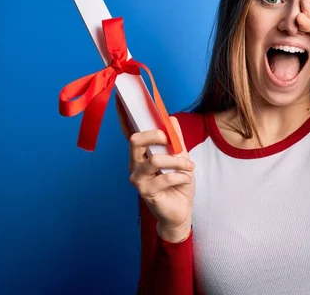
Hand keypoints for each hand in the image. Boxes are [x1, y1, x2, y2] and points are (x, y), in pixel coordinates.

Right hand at [116, 97, 194, 241]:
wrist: (181, 211)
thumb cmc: (178, 183)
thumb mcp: (181, 158)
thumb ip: (176, 140)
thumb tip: (171, 118)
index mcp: (141, 153)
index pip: (129, 131)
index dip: (123, 115)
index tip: (121, 98)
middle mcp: (134, 163)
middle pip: (135, 140)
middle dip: (156, 135)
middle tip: (173, 143)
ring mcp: (138, 178)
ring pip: (155, 160)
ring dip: (177, 161)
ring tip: (189, 167)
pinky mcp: (145, 192)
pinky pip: (165, 178)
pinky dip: (180, 176)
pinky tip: (185, 179)